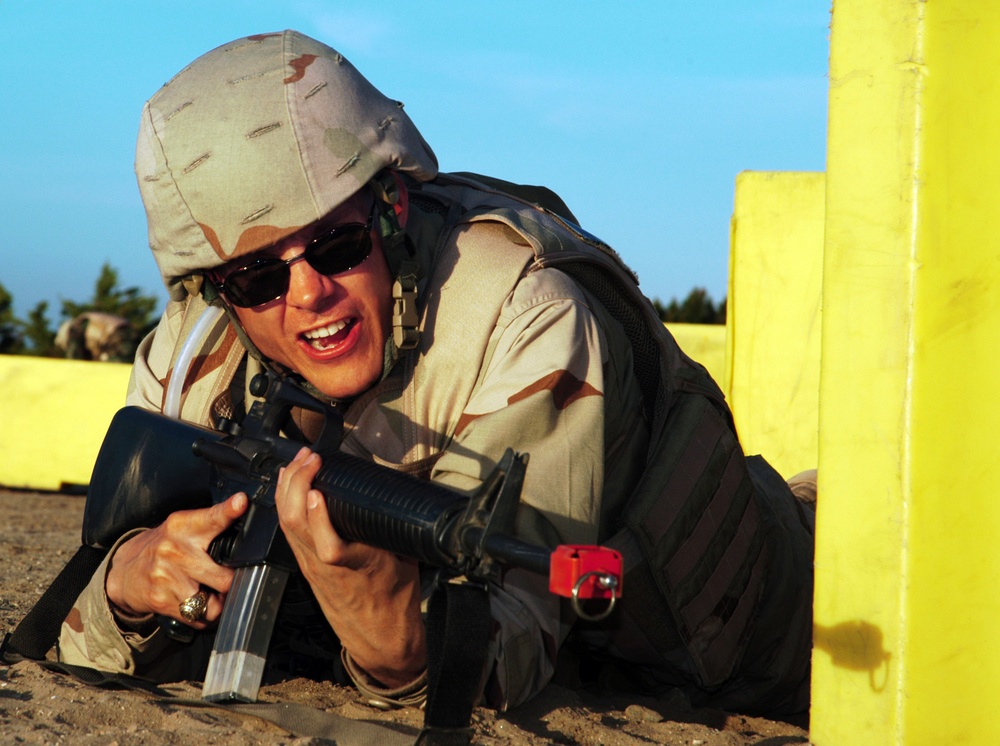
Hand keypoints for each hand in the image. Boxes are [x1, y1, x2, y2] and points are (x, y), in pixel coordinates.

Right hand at [105, 492, 247, 627]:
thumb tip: (243, 514)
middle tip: (229, 579)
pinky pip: (197, 617)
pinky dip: (202, 615)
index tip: (241, 502)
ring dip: (216, 602)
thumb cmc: (162, 547)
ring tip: (209, 592)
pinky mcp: (161, 600)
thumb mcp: (183, 527)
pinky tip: (195, 603)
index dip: (228, 511)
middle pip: (223, 577)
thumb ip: (212, 524)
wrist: (123, 572)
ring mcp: (167, 576)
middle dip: (231, 584)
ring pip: (212, 604)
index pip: (212, 518)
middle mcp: (175, 549)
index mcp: (184, 526)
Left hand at [276, 448, 425, 686]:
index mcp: (359, 567)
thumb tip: (402, 491)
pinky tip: (290, 486)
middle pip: (297, 526)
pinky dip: (286, 503)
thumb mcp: (407, 562)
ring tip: (298, 462)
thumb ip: (395, 529)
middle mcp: (327, 567)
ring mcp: (311, 567)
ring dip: (288, 488)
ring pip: (287, 525)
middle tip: (309, 457)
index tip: (318, 491)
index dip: (318, 519)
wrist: (380, 638)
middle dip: (297, 484)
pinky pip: (289, 531)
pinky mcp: (305, 567)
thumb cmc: (396, 600)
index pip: (329, 547)